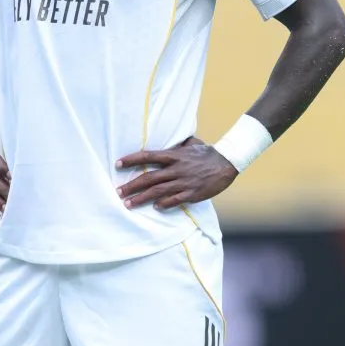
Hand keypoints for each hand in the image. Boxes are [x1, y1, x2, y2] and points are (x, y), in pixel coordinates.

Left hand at [116, 137, 238, 209]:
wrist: (227, 163)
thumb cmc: (207, 153)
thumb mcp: (191, 143)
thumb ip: (178, 143)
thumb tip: (171, 139)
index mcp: (174, 155)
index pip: (148, 156)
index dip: (131, 160)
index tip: (117, 164)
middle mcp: (176, 169)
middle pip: (149, 177)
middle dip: (131, 185)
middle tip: (118, 192)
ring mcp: (184, 182)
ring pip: (158, 191)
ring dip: (141, 198)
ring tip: (128, 204)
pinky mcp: (192, 193)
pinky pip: (175, 200)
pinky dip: (164, 204)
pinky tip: (155, 206)